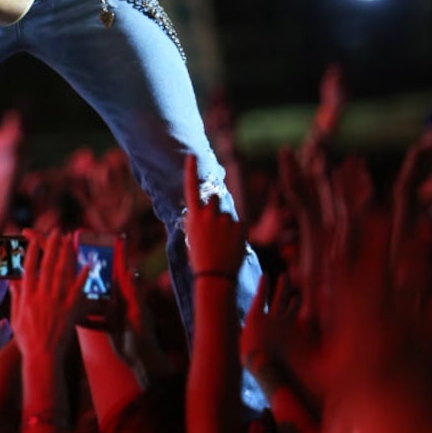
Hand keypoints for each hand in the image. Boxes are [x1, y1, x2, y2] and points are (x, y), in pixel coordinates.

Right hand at [9, 229, 86, 362]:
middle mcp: (42, 295)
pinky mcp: (70, 309)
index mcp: (28, 296)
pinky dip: (83, 276)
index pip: (29, 269)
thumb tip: (12, 282)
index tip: (33, 240)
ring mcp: (56, 301)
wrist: (41, 357)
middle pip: (48, 265)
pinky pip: (78, 289)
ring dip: (67, 253)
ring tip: (70, 240)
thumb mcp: (16, 317)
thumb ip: (16, 297)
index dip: (32, 252)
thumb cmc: (27, 340)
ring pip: (62, 272)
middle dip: (52, 246)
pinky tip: (89, 264)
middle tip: (57, 232)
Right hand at [182, 153, 246, 279]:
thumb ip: (197, 220)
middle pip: (215, 199)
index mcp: (194, 216)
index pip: (191, 188)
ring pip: (227, 214)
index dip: (190, 170)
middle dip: (215, 208)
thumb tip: (201, 210)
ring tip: (223, 243)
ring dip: (226, 224)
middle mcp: (209, 214)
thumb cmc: (200, 258)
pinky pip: (239, 223)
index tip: (192, 156)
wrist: (215, 276)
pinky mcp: (240, 226)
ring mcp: (225, 220)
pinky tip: (232, 246)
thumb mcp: (192, 236)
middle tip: (215, 228)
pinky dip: (237, 233)